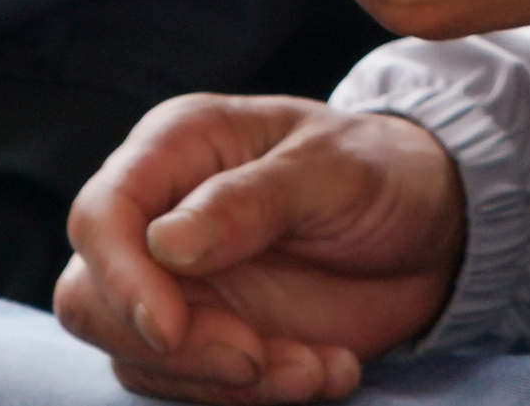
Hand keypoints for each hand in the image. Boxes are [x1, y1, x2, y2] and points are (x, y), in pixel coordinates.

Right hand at [52, 95, 463, 403]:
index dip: (119, 278)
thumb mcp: (331, 170)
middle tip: (254, 360)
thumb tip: (163, 244)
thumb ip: (249, 201)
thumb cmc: (380, 171)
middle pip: (93, 298)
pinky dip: (263, 392)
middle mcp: (162, 216)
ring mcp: (181, 284)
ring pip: (143, 358)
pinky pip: (200, 385)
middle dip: (171, 347)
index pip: (101, 215)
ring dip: (228, 381)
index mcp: (178, 148)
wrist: (436, 228)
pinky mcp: (212, 337)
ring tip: (317, 366)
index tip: (171, 329)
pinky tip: (330, 368)